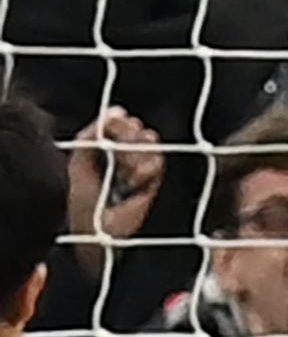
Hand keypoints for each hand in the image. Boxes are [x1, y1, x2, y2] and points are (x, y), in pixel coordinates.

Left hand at [65, 108, 161, 257]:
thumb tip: (119, 109)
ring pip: (149, 146)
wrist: (94, 227)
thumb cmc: (82, 196)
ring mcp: (138, 170)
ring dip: (139, 155)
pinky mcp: (151, 184)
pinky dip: (148, 168)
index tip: (122, 122)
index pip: (120, 122)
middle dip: (131, 138)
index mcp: (102, 146)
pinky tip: (136, 179)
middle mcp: (121, 156)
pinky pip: (157, 164)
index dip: (121, 122)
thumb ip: (95, 133)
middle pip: (137, 131)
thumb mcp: (81, 156)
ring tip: (127, 172)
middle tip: (123, 151)